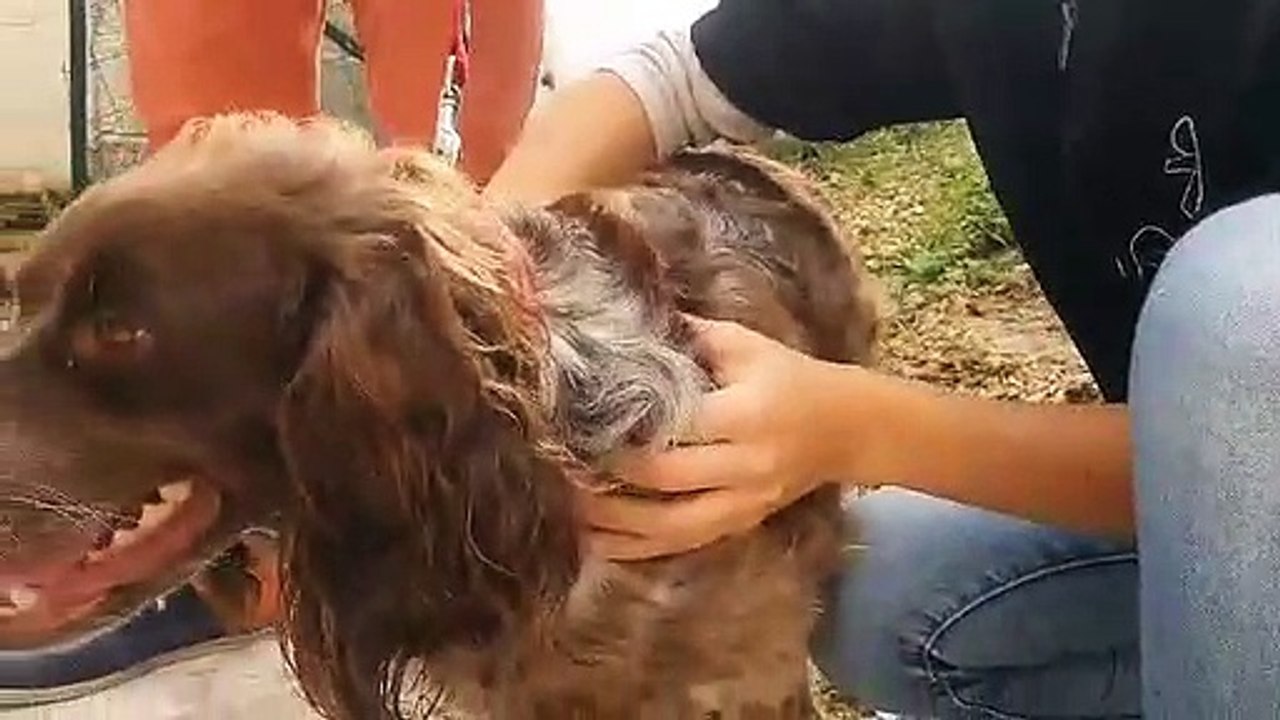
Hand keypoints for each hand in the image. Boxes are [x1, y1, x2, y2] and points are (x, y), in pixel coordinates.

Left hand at [580, 316, 864, 559]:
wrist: (846, 428)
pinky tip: (601, 543)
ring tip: (571, 511)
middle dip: (611, 478)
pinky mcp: (742, 524)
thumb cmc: (789, 376)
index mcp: (746, 413)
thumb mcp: (744, 344)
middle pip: (668, 480)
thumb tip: (624, 328)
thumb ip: (687, 336)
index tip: (578, 425)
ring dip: (618, 524)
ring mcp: (745, 503)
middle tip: (562, 467)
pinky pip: (685, 544)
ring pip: (672, 526)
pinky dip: (640, 547)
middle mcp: (747, 464)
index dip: (627, 430)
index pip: (677, 427)